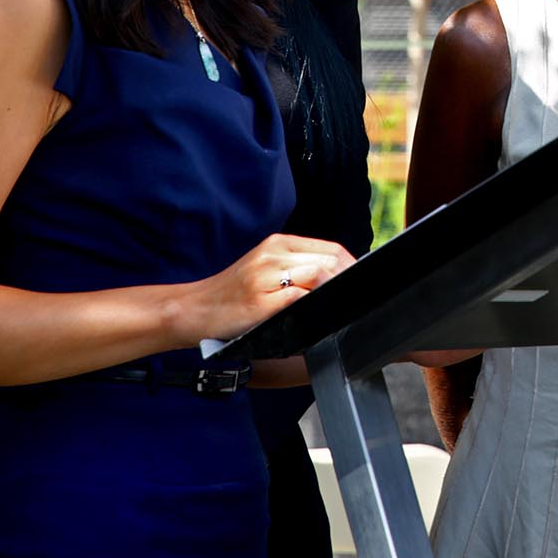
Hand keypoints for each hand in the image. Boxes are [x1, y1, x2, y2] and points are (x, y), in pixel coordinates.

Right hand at [191, 234, 354, 342]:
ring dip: (336, 290)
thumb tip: (335, 279)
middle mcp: (273, 253)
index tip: (362, 282)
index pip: (330, 248)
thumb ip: (296, 269)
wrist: (195, 309)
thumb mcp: (265, 270)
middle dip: (350, 279)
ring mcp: (265, 275)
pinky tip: (322, 313)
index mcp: (277, 244)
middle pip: (329, 260)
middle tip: (360, 296)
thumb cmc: (232, 295)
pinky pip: (299, 298)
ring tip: (345, 305)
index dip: (352, 266)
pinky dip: (316, 304)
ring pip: (318, 274)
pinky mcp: (260, 300)